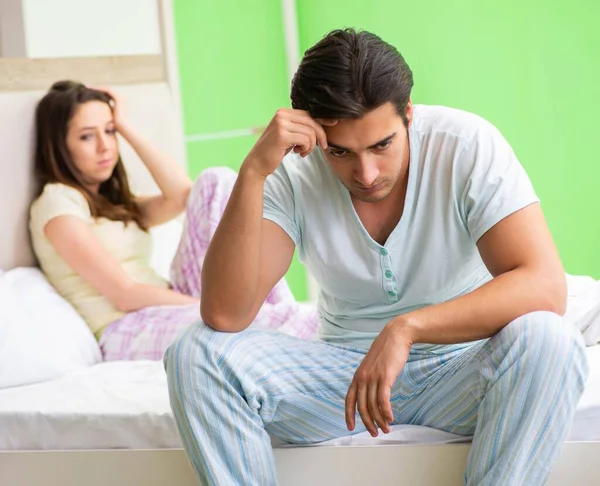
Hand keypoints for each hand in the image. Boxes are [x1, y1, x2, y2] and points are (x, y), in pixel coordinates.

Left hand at [87, 85, 128, 131]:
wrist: (124, 128)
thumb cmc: (117, 127)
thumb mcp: (109, 118)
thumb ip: (105, 115)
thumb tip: (97, 117)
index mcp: (120, 104)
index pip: (108, 95)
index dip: (99, 93)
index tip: (90, 93)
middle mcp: (121, 99)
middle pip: (107, 90)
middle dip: (97, 88)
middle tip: (87, 87)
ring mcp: (120, 98)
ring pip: (106, 89)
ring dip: (96, 87)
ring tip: (87, 86)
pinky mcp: (118, 99)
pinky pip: (107, 90)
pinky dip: (99, 88)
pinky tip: (91, 88)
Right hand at [242, 108, 336, 178]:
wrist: (257, 163)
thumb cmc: (275, 150)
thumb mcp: (289, 135)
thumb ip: (300, 127)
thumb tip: (324, 123)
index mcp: (283, 112)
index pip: (308, 114)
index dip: (322, 121)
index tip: (332, 126)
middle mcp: (282, 115)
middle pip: (312, 121)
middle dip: (321, 135)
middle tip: (323, 147)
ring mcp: (281, 124)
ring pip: (310, 132)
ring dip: (311, 146)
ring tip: (303, 152)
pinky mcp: (282, 135)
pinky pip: (306, 140)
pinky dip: (306, 149)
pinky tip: (298, 153)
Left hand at [345, 320, 412, 436]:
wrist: (396, 335)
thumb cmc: (386, 351)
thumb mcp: (372, 365)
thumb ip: (369, 378)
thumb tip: (371, 393)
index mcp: (357, 375)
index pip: (349, 399)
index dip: (348, 414)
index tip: (350, 427)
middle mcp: (363, 377)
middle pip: (362, 406)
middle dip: (368, 423)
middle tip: (375, 433)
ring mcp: (373, 377)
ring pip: (373, 405)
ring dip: (380, 420)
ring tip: (386, 429)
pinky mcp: (385, 377)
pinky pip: (383, 399)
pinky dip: (386, 412)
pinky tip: (390, 419)